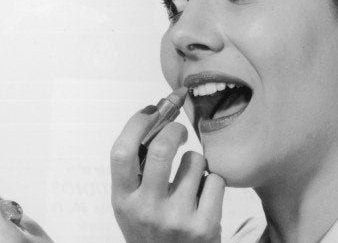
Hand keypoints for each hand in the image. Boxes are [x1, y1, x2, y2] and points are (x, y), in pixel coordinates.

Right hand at [110, 106, 225, 242]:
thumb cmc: (152, 227)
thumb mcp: (132, 203)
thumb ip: (137, 169)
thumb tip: (157, 117)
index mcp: (123, 200)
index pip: (122, 151)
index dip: (137, 123)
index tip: (151, 111)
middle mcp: (146, 210)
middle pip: (162, 148)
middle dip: (175, 129)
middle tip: (180, 131)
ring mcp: (176, 219)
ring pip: (195, 161)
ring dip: (196, 161)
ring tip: (191, 181)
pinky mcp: (204, 226)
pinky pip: (215, 180)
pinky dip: (213, 182)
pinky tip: (205, 198)